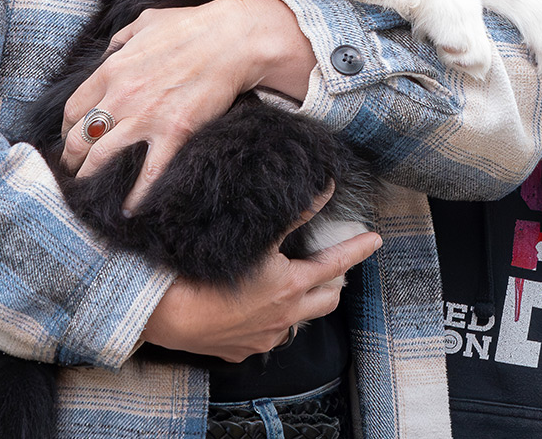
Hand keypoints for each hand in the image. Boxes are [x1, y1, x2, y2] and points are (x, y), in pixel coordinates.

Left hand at [61, 0, 316, 212]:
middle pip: (80, 137)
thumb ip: (121, 39)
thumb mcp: (146, 21)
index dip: (67, 128)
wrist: (233, 39)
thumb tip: (110, 51)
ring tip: (88, 190)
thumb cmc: (192, 26)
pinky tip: (129, 209)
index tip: (70, 137)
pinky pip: (147, 174)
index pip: (73, 109)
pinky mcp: (173, 133)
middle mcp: (121, 96)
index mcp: (112, 69)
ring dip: (90, 177)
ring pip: (102, 158)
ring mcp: (146, 117)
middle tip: (71, 170)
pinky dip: (136, 196)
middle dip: (71, 158)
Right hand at [141, 190, 380, 361]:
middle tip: (335, 269)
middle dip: (335, 284)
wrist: (166, 312)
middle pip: (326, 301)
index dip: (358, 249)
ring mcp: (263, 338)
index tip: (374, 240)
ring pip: (296, 323)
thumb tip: (326, 190)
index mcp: (291, 286)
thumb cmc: (206, 271)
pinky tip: (256, 311)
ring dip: (302, 306)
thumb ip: (294, 214)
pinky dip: (268, 323)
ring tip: (295, 290)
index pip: (336, 263)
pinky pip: (265, 338)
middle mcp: (284, 317)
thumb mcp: (255, 238)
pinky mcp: (240, 351)